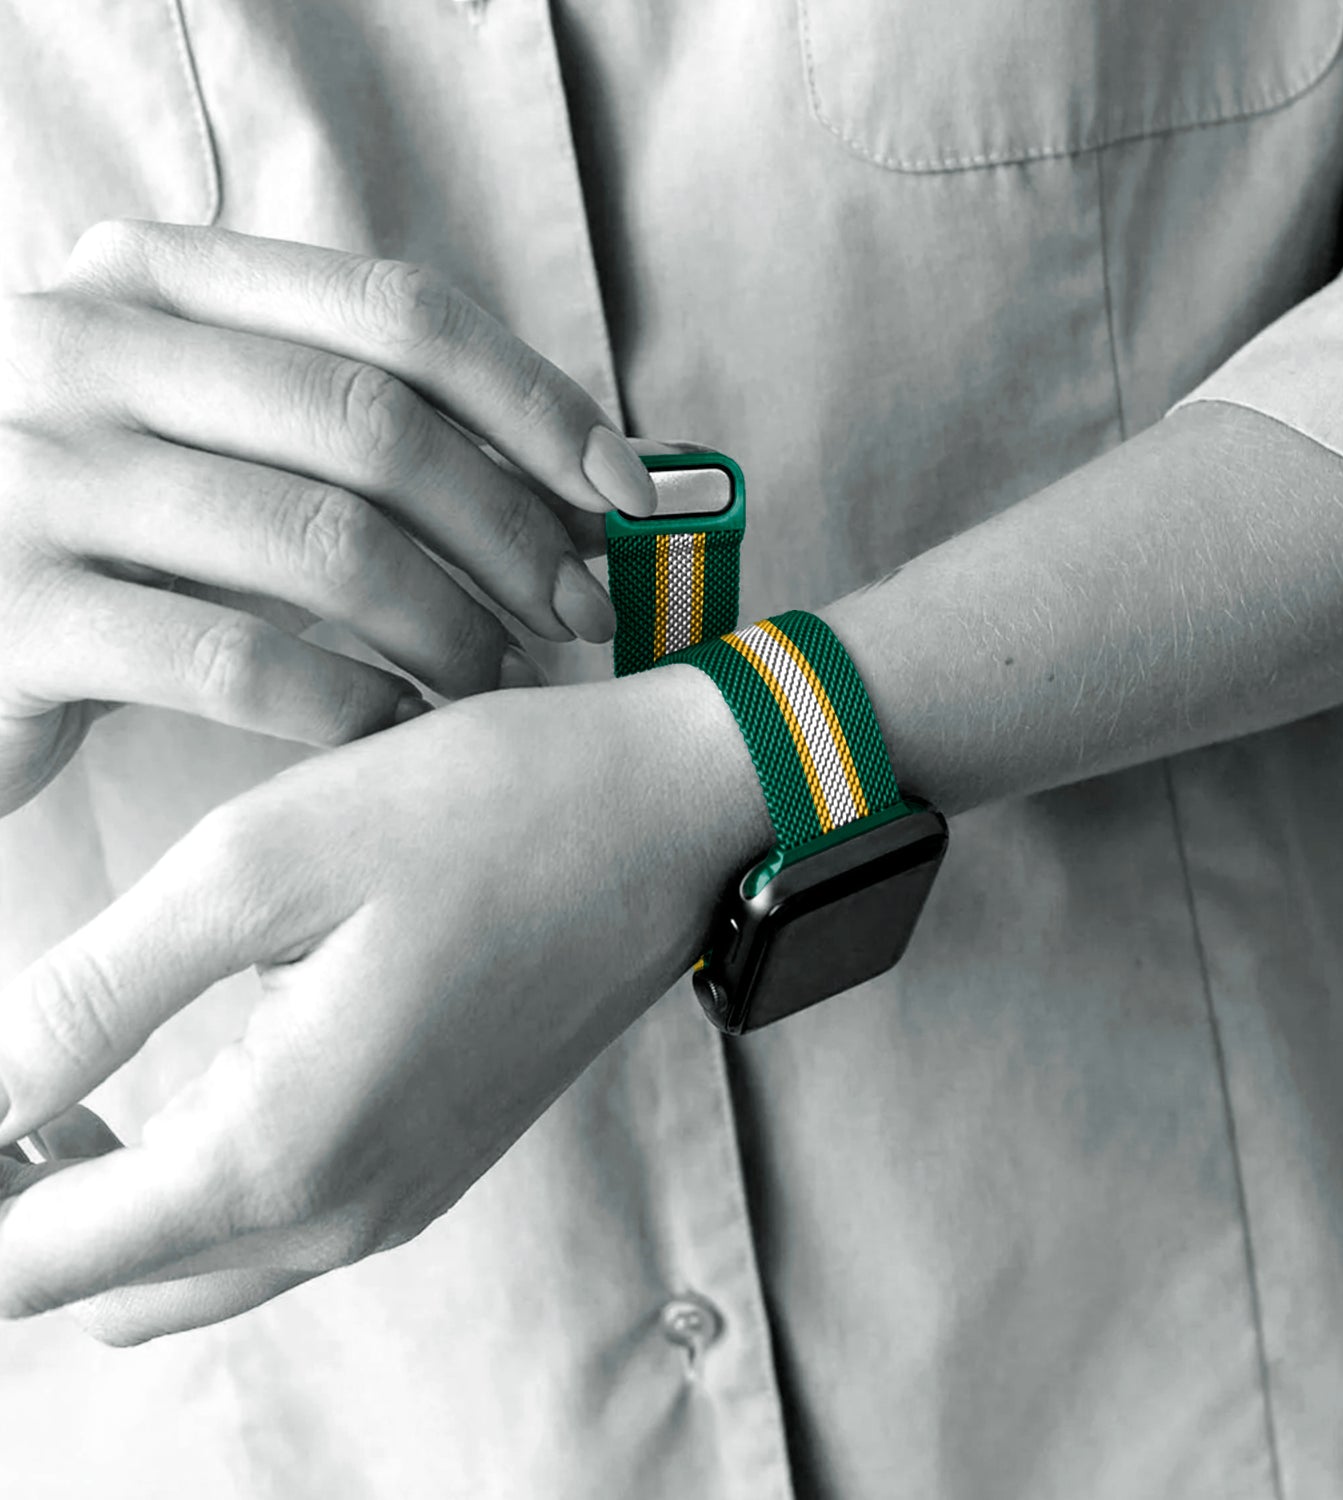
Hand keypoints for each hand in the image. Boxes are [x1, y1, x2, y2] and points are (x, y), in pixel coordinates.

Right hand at [0, 220, 655, 815]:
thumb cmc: (111, 539)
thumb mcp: (220, 446)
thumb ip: (362, 441)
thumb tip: (587, 483)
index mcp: (152, 280)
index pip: (397, 313)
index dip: (536, 402)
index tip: (626, 495)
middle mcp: (83, 347)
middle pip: (374, 425)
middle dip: (512, 529)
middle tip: (579, 612)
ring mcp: (33, 472)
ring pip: (319, 541)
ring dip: (449, 626)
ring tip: (499, 679)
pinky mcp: (11, 610)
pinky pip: (237, 661)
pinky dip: (352, 705)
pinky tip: (400, 732)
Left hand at [0, 668, 766, 1342]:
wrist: (669, 811)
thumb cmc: (482, 810)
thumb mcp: (258, 864)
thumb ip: (89, 995)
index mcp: (280, 1152)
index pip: (34, 1262)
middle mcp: (343, 1215)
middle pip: (106, 1289)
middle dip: (20, 1209)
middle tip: (10, 1075)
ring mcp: (403, 1198)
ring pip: (194, 1271)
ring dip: (108, 1206)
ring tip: (77, 1077)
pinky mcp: (440, 1160)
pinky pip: (280, 1229)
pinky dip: (202, 1186)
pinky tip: (206, 1069)